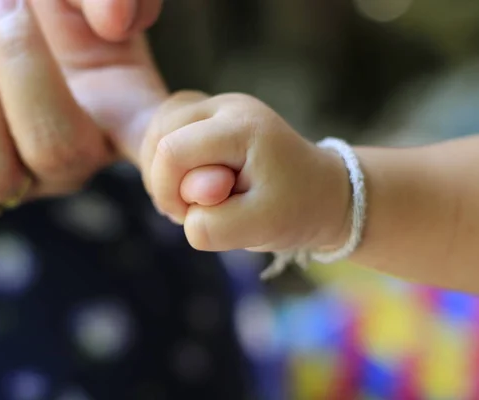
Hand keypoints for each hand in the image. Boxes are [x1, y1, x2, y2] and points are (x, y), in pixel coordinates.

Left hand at [0, 0, 167, 205]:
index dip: (169, 164)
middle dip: (23, 71)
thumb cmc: (35, 2)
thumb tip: (116, 22)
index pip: (159, 156)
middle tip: (5, 3)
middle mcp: (74, 157)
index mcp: (121, 115)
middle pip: (58, 155)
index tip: (167, 145)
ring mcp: (15, 174)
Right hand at [141, 91, 350, 252]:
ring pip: (157, 128)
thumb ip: (216, 226)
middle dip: (164, 179)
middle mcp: (227, 105)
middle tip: (194, 208)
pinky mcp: (210, 114)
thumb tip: (185, 218)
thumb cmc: (296, 208)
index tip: (192, 216)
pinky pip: (166, 129)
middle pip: (158, 133)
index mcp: (242, 126)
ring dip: (164, 169)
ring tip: (194, 196)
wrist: (321, 191)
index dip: (168, 191)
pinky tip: (189, 180)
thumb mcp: (262, 228)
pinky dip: (167, 159)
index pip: (171, 151)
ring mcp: (218, 104)